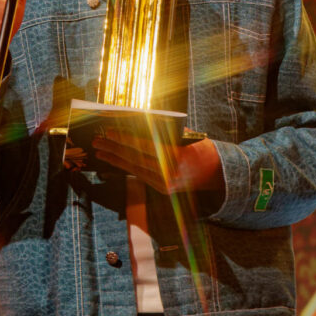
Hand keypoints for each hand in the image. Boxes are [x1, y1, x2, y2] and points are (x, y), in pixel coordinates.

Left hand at [91, 131, 223, 195]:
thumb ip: (162, 131)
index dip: (124, 139)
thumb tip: (133, 124)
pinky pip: (141, 176)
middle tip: (97, 141)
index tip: (108, 132)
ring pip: (135, 170)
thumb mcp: (185, 134)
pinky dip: (127, 167)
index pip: (144, 146)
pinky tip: (115, 161)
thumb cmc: (201, 147)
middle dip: (114, 150)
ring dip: (115, 160)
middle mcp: (169, 173)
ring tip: (100, 152)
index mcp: (176, 156)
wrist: (219, 173)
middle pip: (136, 159)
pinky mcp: (163, 190)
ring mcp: (166, 185)